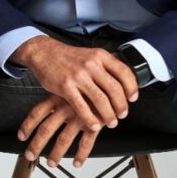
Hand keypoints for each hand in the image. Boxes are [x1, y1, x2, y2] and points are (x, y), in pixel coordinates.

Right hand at [11, 36, 138, 131]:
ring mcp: (78, 75)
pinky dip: (90, 119)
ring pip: (101, 100)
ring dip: (109, 115)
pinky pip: (82, 107)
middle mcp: (91, 64)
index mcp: (100, 56)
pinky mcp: (65, 86)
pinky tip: (94, 125)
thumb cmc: (67, 57)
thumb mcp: (89, 54)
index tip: (133, 98)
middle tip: (122, 114)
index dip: (132, 88)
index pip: (124, 73)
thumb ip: (105, 66)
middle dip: (121, 106)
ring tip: (110, 122)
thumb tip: (124, 83)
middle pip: (115, 89)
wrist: (43, 52)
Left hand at [19, 94, 101, 167]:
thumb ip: (54, 100)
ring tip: (51, 163)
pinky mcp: (94, 124)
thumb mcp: (66, 88)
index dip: (27, 126)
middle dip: (37, 144)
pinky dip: (81, 155)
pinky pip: (86, 143)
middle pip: (46, 129)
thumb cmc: (85, 87)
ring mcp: (79, 116)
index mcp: (56, 98)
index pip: (36, 113)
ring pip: (64, 138)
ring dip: (56, 153)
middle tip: (30, 155)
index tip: (21, 137)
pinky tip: (76, 162)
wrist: (108, 84)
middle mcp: (65, 107)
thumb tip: (41, 113)